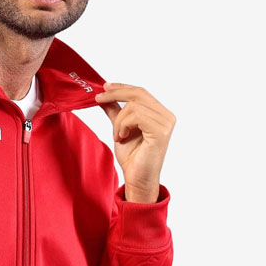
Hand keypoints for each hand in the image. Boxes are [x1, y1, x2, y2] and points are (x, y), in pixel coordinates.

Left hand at [94, 81, 175, 201]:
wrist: (136, 178)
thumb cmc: (132, 156)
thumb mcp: (120, 128)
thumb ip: (115, 111)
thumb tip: (104, 95)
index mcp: (160, 113)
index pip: (140, 92)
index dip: (121, 87)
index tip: (104, 87)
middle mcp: (167, 115)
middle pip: (138, 93)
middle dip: (115, 95)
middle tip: (98, 99)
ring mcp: (166, 123)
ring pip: (134, 105)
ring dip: (118, 120)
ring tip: (118, 135)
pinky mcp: (161, 131)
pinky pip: (136, 116)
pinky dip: (123, 125)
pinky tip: (122, 137)